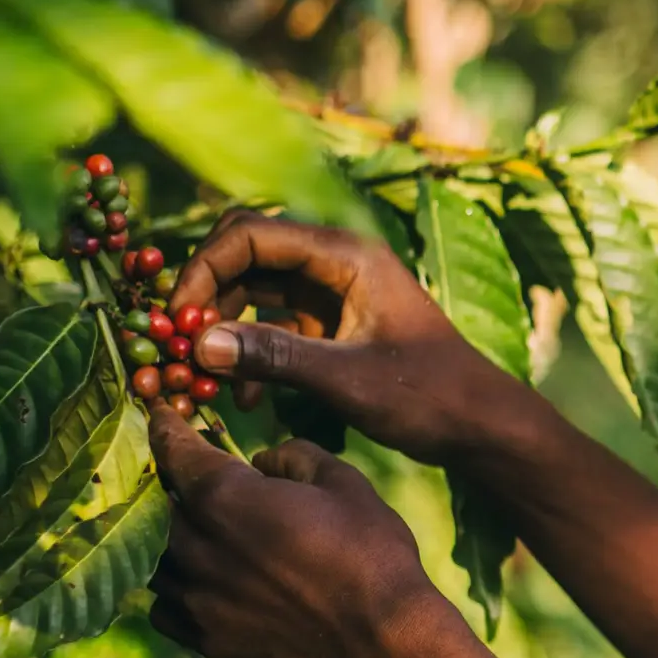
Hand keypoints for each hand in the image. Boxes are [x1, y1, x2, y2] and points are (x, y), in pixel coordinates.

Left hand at [146, 411, 462, 657]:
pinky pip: (164, 608)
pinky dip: (173, 589)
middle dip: (165, 482)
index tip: (161, 414)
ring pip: (154, 557)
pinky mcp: (207, 639)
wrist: (383, 640)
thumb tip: (262, 461)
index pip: (174, 450)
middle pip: (154, 504)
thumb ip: (294, 456)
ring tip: (189, 529)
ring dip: (165, 537)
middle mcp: (198, 546)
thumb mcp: (344, 482)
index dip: (164, 426)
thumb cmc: (371, 552)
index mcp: (225, 498)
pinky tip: (199, 582)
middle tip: (183, 473)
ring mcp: (198, 598)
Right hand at [172, 212, 517, 464]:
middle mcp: (336, 263)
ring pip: (255, 290)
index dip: (204, 270)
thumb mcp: (347, 378)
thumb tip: (201, 343)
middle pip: (246, 254)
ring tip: (206, 379)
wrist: (480, 423)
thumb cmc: (428, 395)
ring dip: (225, 329)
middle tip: (180, 345)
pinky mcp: (331, 325)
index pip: (251, 234)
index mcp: (346, 255)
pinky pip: (273, 324)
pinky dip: (251, 352)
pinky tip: (245, 399)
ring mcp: (333, 293)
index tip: (178, 320)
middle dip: (208, 295)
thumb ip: (276, 356)